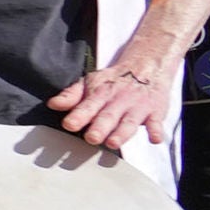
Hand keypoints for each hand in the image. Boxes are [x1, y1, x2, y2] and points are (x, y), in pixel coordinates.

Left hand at [48, 58, 176, 149]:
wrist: (146, 66)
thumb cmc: (113, 81)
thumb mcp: (90, 83)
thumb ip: (71, 96)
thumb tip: (52, 104)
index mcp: (100, 94)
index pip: (87, 106)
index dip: (78, 116)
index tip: (69, 124)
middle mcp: (118, 101)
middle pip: (108, 116)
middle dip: (100, 127)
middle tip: (91, 138)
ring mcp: (137, 107)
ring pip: (129, 122)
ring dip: (122, 133)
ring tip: (113, 143)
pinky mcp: (155, 112)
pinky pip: (157, 122)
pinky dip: (156, 130)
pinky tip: (154, 139)